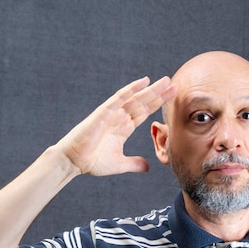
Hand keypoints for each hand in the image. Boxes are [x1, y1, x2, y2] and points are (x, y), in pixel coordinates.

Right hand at [56, 76, 176, 175]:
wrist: (74, 162)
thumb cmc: (92, 162)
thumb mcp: (119, 164)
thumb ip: (134, 163)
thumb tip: (147, 166)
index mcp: (124, 128)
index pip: (145, 113)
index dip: (158, 105)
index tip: (172, 98)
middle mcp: (120, 118)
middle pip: (144, 103)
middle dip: (159, 94)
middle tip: (175, 84)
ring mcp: (112, 113)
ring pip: (136, 98)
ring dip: (151, 90)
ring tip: (166, 81)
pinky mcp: (104, 112)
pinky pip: (120, 98)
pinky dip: (132, 89)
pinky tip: (144, 81)